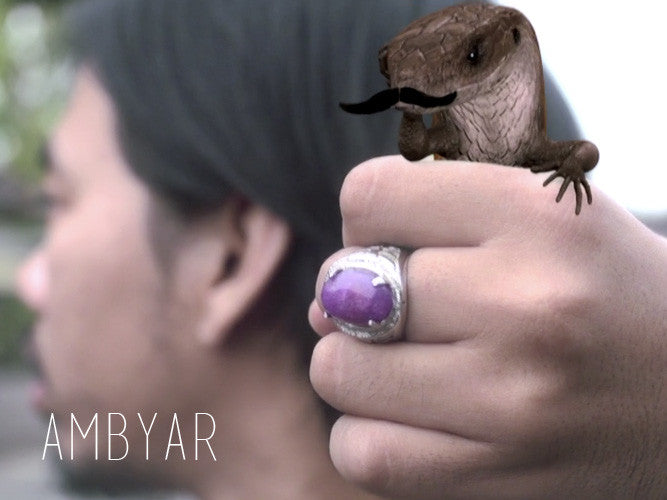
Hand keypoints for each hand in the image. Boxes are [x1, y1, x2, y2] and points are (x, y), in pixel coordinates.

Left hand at [309, 156, 666, 498]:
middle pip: (344, 287)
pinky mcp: (501, 476)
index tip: (398, 240)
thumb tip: (322, 298)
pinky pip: (363, 454)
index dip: (367, 219)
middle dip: (357, 294)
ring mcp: (513, 401)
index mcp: (540, 217)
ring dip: (354, 363)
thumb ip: (432, 221)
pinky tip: (412, 414)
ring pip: (338, 372)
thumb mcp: (545, 214)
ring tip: (407, 361)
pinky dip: (366, 432)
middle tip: (409, 307)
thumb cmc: (601, 289)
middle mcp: (528, 306)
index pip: (369, 196)